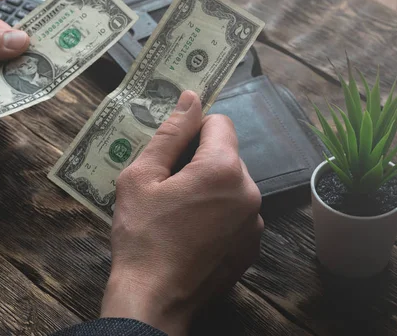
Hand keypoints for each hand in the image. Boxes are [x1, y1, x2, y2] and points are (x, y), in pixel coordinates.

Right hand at [101, 90, 262, 334]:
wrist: (153, 299)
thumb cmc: (141, 235)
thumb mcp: (141, 176)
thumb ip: (171, 133)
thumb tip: (191, 98)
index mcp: (222, 169)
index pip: (219, 122)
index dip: (192, 131)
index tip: (171, 152)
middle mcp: (249, 192)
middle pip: (226, 154)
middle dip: (199, 161)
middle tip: (167, 188)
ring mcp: (254, 222)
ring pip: (231, 184)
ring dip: (209, 188)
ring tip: (178, 214)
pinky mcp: (252, 245)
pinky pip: (237, 212)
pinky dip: (218, 214)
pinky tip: (192, 233)